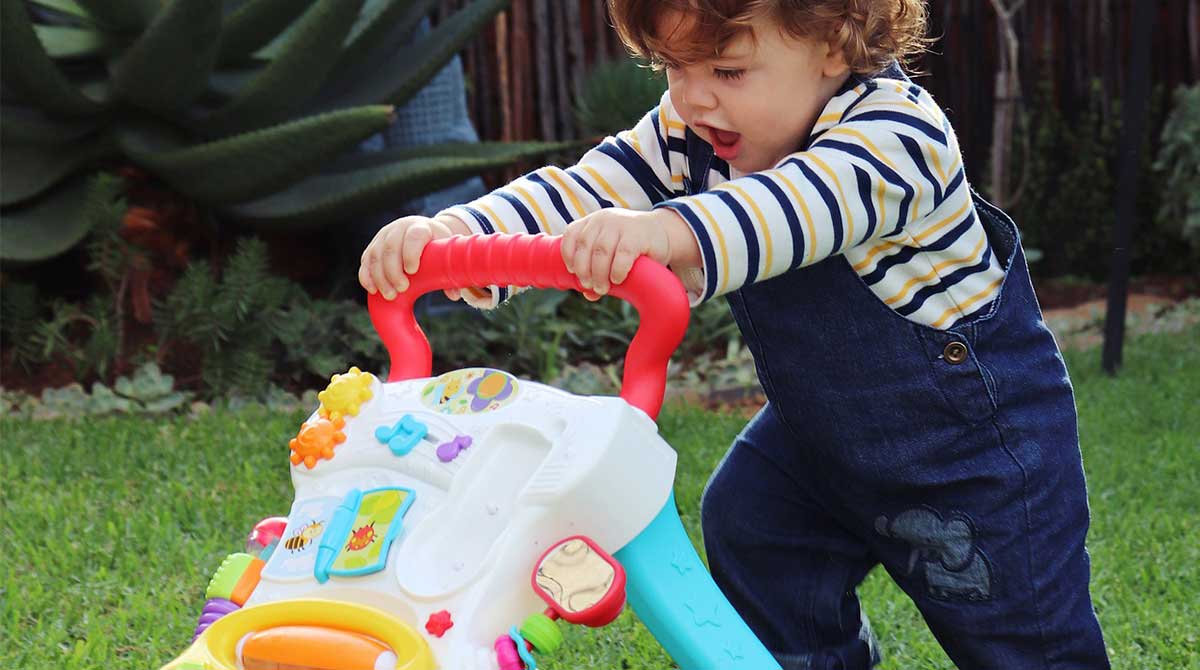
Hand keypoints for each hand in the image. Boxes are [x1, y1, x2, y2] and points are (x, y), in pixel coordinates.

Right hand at [359, 214, 470, 299]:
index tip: (412, 271)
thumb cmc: (436, 247)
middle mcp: (399, 228)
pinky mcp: (373, 246)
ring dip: (380, 277)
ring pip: (375, 255)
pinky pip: (366, 261)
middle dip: (393, 271)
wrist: (422, 232)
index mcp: (420, 227)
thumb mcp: (445, 254)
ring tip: (390, 296)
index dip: (411, 252)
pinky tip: (372, 289)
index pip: (414, 236)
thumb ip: (450, 273)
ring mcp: (383, 236)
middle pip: (391, 247)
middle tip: (401, 290)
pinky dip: (367, 276)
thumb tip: (453, 295)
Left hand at [560, 208, 695, 296]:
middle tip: (590, 286)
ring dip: (599, 274)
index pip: (572, 234)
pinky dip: (617, 270)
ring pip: (601, 252)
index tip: (572, 272)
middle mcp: (604, 220)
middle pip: (585, 246)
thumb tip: (588, 294)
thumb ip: (598, 271)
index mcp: (593, 222)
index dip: (568, 254)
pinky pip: (622, 255)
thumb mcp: (612, 254)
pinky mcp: (638, 235)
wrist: (664, 232)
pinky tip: (618, 279)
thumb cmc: (633, 246)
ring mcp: (621, 225)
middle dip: (584, 270)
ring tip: (602, 289)